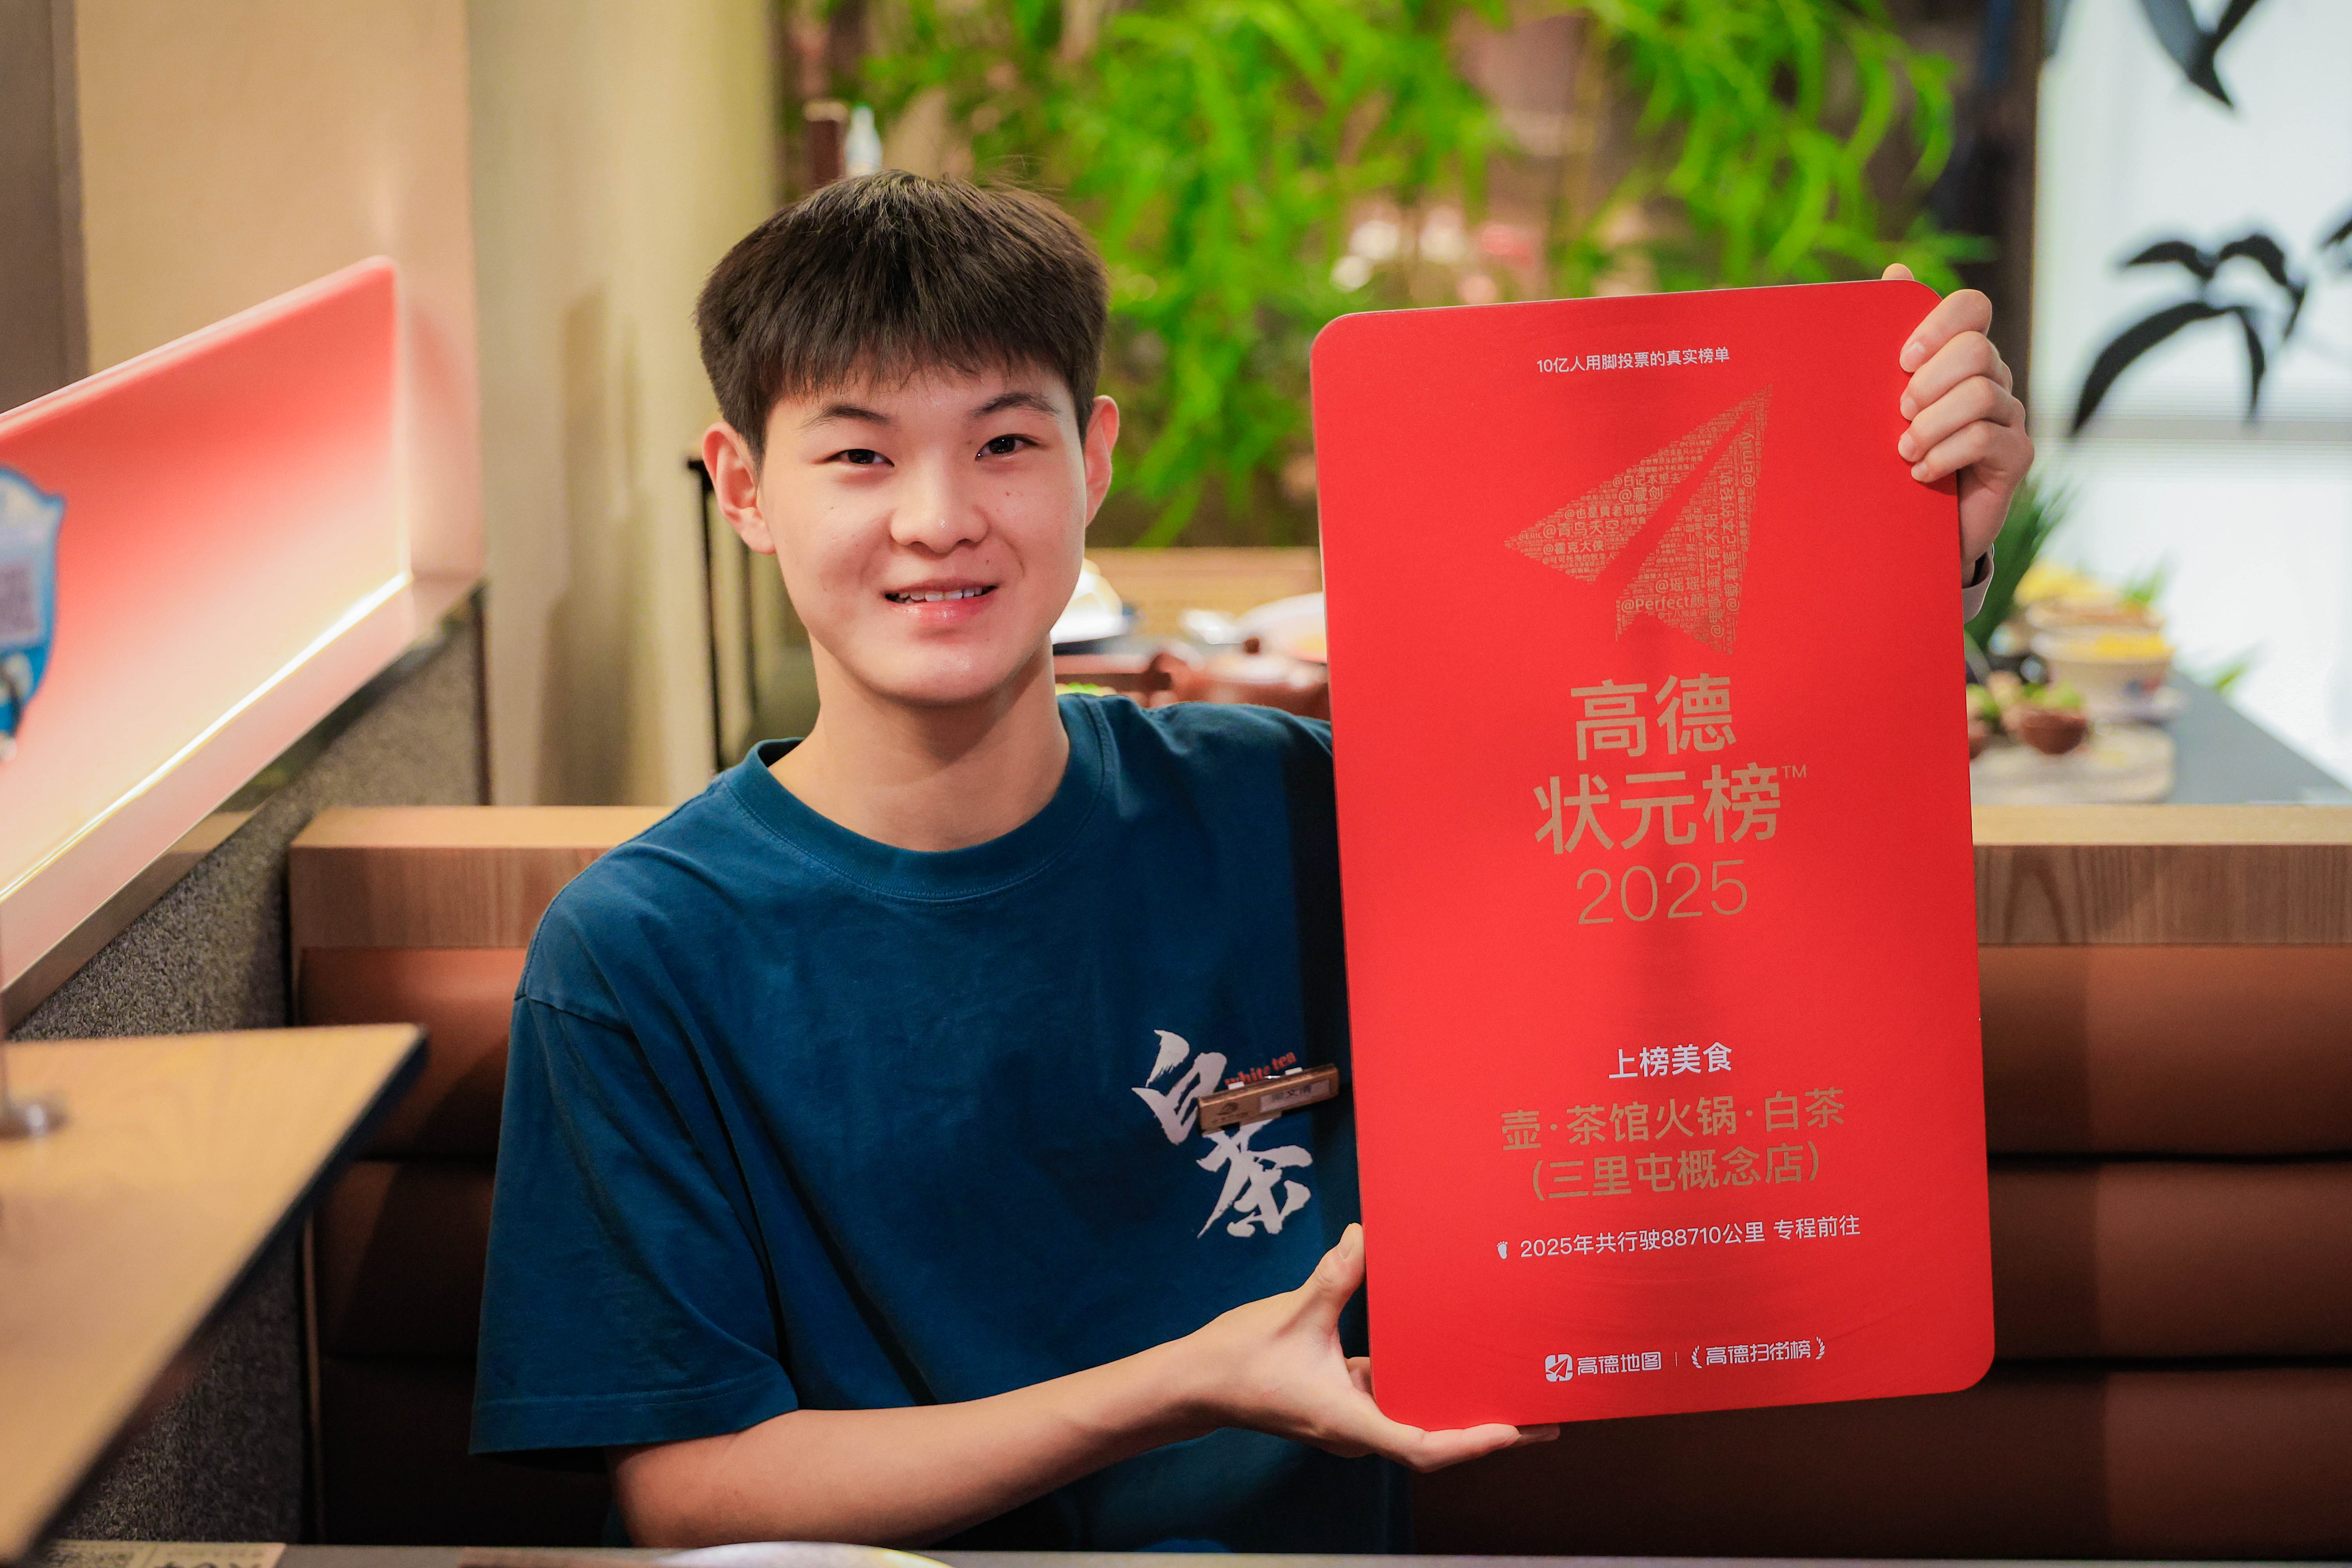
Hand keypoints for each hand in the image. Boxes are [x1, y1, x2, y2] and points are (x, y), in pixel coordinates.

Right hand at [1180, 1223, 1557, 1472]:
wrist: (1195, 1384)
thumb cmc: (1239, 1359)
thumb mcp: (1293, 1313)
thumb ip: (1334, 1277)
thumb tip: (1366, 1236)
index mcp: (1351, 1421)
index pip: (1426, 1446)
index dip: (1475, 1441)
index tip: (1518, 1430)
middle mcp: (1358, 1428)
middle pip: (1435, 1437)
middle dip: (1488, 1426)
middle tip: (1542, 1408)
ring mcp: (1352, 1417)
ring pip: (1418, 1416)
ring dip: (1461, 1403)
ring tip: (1508, 1378)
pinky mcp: (1344, 1400)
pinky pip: (1395, 1395)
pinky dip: (1426, 1380)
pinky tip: (1448, 1352)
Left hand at [1882, 263, 2033, 582]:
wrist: (1910, 525)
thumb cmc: (1892, 454)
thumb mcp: (1880, 398)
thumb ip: (1888, 341)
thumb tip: (1896, 269)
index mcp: (1961, 356)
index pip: (1972, 307)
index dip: (1938, 323)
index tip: (1901, 360)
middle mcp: (1993, 378)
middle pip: (1977, 349)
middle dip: (1928, 382)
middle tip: (1899, 414)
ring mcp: (2010, 416)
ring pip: (1979, 395)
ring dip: (1931, 425)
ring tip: (1904, 451)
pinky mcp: (2017, 456)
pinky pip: (1985, 439)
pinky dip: (1943, 456)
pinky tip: (1921, 474)